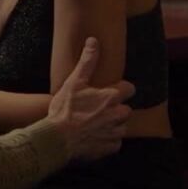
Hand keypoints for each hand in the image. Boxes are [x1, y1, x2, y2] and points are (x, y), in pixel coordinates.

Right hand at [47, 37, 133, 161]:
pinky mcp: (111, 147)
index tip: (110, 92)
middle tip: (97, 111)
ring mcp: (116, 132)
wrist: (57, 140)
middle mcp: (118, 114)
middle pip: (126, 109)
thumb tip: (93, 40)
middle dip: (115, 109)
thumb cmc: (65, 109)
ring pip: (121, 126)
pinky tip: (92, 137)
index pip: (130, 89)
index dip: (121, 90)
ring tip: (93, 125)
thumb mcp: (74, 82)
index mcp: (111, 97)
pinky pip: (114, 142)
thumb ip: (87, 62)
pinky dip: (106, 140)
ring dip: (111, 125)